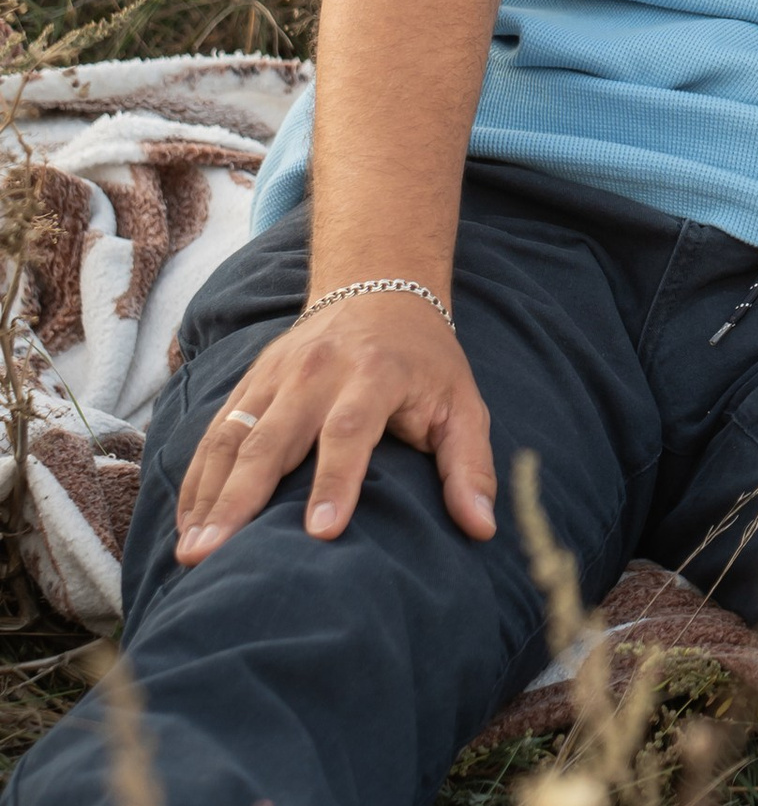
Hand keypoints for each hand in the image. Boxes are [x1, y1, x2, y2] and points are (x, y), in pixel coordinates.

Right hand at [173, 291, 494, 563]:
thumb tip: (482, 527)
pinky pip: (214, 432)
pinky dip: (197, 479)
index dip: (337, 481)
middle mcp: (316, 372)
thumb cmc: (426, 361)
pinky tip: (187, 525)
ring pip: (232, 437)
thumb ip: (470, 464)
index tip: (322, 533)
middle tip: (213, 557)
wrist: (380, 288)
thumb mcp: (462, 403)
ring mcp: (275, 375)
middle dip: (242, 499)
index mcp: (374, 374)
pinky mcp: (250, 382)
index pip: (349, 431)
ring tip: (190, 554)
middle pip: (273, 438)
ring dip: (208, 496)